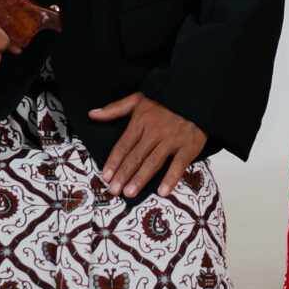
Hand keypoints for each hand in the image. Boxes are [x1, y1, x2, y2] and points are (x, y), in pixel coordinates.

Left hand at [89, 92, 206, 198]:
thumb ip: (116, 108)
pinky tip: (162, 191)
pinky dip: (171, 178)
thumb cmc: (165, 101)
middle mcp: (156, 130)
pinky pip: (179, 164)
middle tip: (113, 190)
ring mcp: (173, 139)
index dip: (114, 160)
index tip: (105, 176)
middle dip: (124, 174)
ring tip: (129, 192)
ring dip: (141, 178)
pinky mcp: (189, 145)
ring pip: (154, 161)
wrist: (195, 96)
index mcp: (142, 120)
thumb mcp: (139, 99)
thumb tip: (92, 114)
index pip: (124, 144)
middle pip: (136, 155)